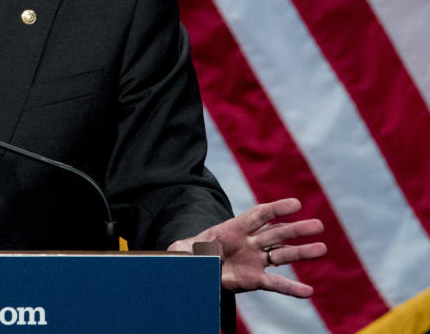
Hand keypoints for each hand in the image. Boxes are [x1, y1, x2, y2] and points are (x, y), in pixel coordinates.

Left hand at [167, 198, 326, 296]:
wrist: (198, 268)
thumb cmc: (193, 253)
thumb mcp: (182, 249)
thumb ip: (181, 249)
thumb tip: (174, 251)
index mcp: (234, 228)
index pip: (258, 215)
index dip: (276, 209)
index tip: (295, 204)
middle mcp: (249, 242)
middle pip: (276, 234)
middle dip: (296, 230)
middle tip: (319, 226)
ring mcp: (254, 260)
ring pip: (282, 255)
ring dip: (302, 253)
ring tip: (322, 249)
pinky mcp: (254, 279)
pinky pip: (275, 284)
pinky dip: (291, 288)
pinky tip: (308, 291)